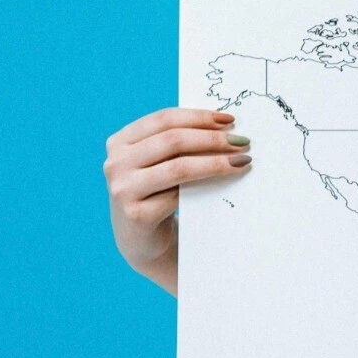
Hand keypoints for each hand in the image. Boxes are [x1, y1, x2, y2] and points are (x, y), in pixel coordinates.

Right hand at [104, 107, 252, 294]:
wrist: (141, 240)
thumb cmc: (156, 193)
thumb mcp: (158, 163)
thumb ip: (177, 143)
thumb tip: (224, 125)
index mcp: (120, 142)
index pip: (164, 119)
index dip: (199, 117)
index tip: (229, 119)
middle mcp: (115, 163)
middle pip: (173, 140)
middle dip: (212, 138)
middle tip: (242, 141)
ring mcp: (123, 190)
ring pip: (178, 167)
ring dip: (215, 162)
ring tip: (241, 160)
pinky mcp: (137, 215)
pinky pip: (179, 196)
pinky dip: (206, 186)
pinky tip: (225, 183)